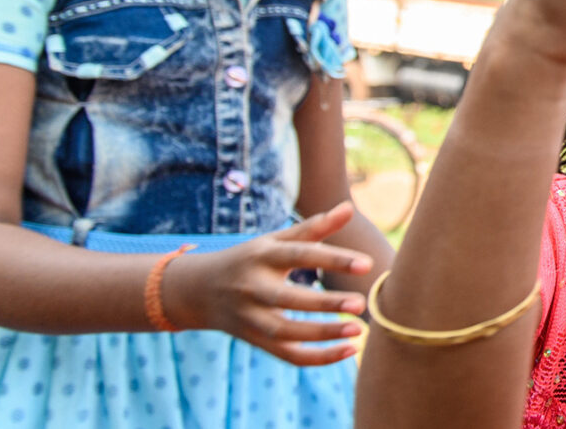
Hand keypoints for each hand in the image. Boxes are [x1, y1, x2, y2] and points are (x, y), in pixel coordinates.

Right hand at [165, 201, 373, 365]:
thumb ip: (314, 227)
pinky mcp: (254, 341)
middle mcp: (253, 287)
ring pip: (286, 333)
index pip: (300, 254)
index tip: (367, 263)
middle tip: (361, 303)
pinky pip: (287, 355)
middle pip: (288, 298)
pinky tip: (348, 350)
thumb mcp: (275, 239)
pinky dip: (317, 357)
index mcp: (262, 256)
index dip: (333, 258)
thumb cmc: (250, 259)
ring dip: (323, 334)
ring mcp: (250, 318)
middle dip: (325, 303)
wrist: (198, 290)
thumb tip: (349, 208)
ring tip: (358, 331)